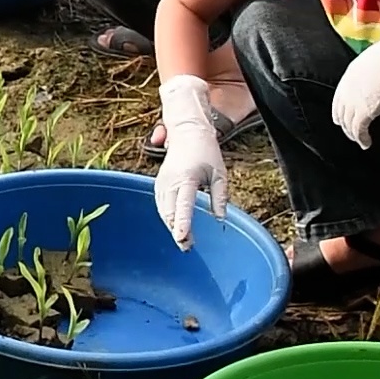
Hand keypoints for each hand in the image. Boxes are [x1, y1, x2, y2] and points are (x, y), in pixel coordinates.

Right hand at [153, 75, 229, 249]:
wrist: (187, 131)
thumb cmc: (206, 151)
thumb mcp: (219, 174)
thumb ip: (220, 198)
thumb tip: (220, 219)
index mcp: (187, 178)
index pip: (184, 205)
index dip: (183, 223)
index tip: (182, 238)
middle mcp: (171, 182)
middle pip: (170, 213)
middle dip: (177, 231)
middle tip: (188, 247)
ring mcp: (162, 183)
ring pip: (164, 211)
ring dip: (171, 225)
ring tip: (184, 239)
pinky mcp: (159, 184)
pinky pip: (161, 205)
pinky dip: (167, 217)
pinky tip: (174, 225)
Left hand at [330, 26, 379, 148]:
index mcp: (353, 72)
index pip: (341, 96)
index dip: (345, 108)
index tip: (351, 116)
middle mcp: (348, 86)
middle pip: (340, 111)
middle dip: (347, 123)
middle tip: (355, 132)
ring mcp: (354, 99)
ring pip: (347, 124)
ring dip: (354, 134)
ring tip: (363, 141)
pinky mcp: (363, 111)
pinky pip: (358, 130)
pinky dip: (362, 139)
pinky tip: (367, 143)